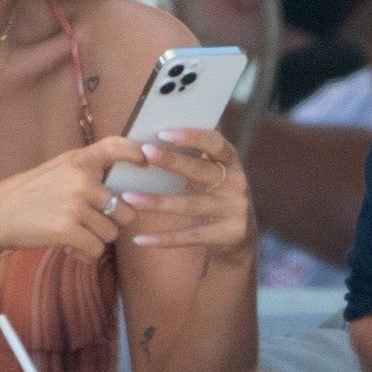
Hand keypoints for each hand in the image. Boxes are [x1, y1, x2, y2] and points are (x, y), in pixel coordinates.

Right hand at [0, 135, 147, 266]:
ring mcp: (75, 205)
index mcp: (77, 161)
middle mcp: (80, 180)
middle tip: (89, 224)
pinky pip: (96, 250)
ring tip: (75, 235)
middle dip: (111, 223)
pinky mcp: (68, 230)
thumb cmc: (29, 195)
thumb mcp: (56, 170)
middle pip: (123, 209)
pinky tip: (71, 248)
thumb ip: (86, 171)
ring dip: (97, 240)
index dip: (136, 153)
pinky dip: (86, 254)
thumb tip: (122, 184)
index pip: (115, 147)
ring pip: (111, 233)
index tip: (145, 163)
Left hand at [114, 126, 256, 264]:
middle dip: (173, 161)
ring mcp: (235, 210)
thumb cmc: (217, 195)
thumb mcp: (216, 173)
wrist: (243, 236)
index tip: (163, 133)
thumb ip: (196, 157)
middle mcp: (237, 184)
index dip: (192, 137)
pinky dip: (164, 239)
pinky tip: (140, 239)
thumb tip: (157, 137)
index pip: (215, 143)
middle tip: (145, 152)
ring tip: (129, 197)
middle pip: (201, 171)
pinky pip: (190, 237)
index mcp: (232, 162)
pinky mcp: (228, 235)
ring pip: (190, 205)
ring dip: (157, 202)